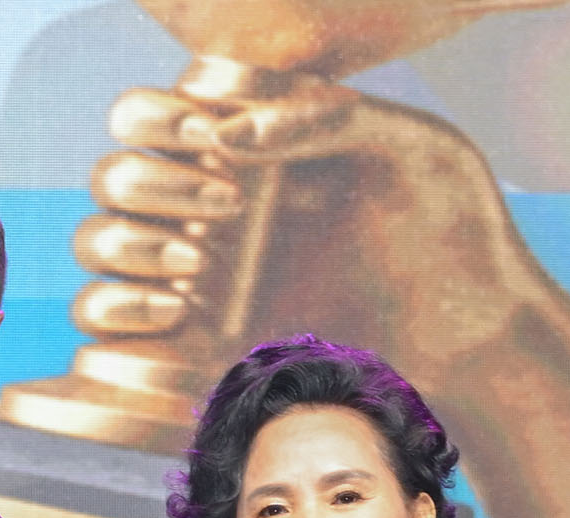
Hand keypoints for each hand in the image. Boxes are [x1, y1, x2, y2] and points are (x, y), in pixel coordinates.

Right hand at [78, 78, 549, 383]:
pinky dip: (116, 315)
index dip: (159, 121)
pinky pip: (104, 332)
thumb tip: (228, 133)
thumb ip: (324, 115)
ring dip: (126, 247)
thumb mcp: (411, 147)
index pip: (148, 116)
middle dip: (151, 187)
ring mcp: (195, 282)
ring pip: (95, 246)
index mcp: (243, 151)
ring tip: (198, 268)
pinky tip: (180, 311)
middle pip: (112, 179)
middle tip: (228, 211)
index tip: (217, 144)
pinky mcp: (196, 351)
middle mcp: (207, 212)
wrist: (473, 334)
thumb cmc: (453, 229)